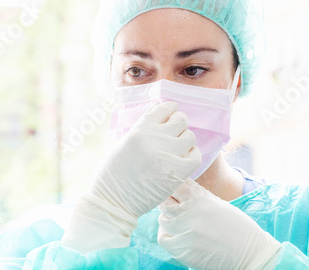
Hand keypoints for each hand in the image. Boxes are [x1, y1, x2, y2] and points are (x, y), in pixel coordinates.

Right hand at [62, 102, 200, 252]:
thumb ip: (143, 129)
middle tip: (175, 134)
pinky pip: (195, 156)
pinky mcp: (176, 172)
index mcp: (139, 128)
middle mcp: (154, 137)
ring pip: (190, 136)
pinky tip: (183, 161)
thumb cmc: (115, 173)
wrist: (113, 200)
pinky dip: (192, 156)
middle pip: (180, 120)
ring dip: (185, 141)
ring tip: (177, 150)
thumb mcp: (124, 142)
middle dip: (179, 125)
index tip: (172, 114)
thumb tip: (163, 117)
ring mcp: (166, 154)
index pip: (164, 108)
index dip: (171, 110)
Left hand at [158, 179, 280, 269]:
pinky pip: (163, 238)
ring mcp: (184, 232)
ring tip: (178, 220)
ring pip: (163, 219)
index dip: (171, 184)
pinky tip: (175, 233)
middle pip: (165, 200)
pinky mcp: (182, 250)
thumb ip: (198, 195)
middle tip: (172, 203)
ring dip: (168, 217)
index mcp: (200, 200)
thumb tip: (181, 184)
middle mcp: (190, 214)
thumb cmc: (237, 227)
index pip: (175, 185)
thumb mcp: (219, 205)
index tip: (172, 185)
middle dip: (167, 200)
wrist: (250, 254)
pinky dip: (166, 234)